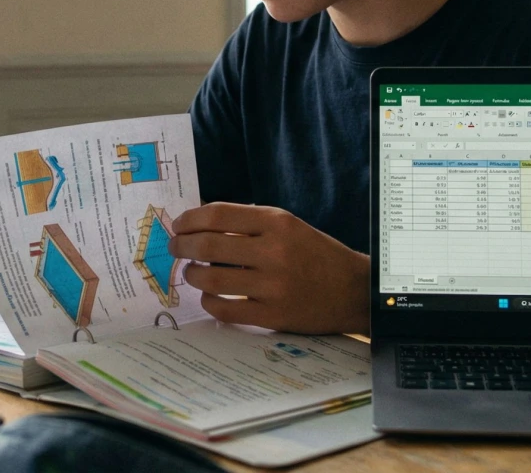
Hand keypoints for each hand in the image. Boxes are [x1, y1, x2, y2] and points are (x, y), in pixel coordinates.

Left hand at [169, 202, 369, 334]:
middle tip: (175, 248)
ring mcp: (272, 286)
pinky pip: (225, 310)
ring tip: (192, 273)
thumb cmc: (316, 254)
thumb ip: (250, 223)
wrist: (354, 290)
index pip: (218, 215)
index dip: (190, 220)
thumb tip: (200, 221)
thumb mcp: (289, 225)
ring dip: (192, 275)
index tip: (179, 225)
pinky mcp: (273, 315)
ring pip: (211, 280)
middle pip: (208, 246)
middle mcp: (273, 252)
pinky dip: (209, 302)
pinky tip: (210, 297)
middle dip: (182, 246)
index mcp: (277, 223)